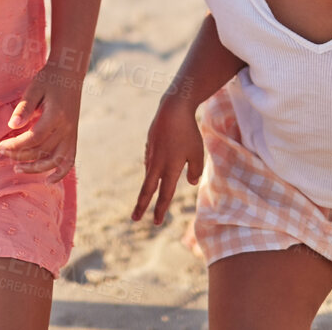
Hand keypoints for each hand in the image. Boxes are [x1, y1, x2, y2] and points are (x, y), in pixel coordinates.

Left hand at [0, 69, 82, 182]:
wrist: (70, 74)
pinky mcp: (74, 137)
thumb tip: (11, 126)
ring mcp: (72, 134)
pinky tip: (47, 181)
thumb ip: (24, 107)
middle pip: (42, 151)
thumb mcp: (34, 88)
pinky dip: (60, 173)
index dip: (16, 146)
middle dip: (19, 155)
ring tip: (17, 168)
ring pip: (55, 160)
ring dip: (35, 168)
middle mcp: (67, 128)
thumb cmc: (49, 79)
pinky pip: (69, 160)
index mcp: (56, 115)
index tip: (1, 146)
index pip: (34, 138)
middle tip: (2, 151)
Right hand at [131, 96, 203, 224]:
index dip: (160, 209)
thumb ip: (194, 170)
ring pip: (149, 174)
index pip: (165, 194)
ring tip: (152, 187)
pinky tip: (156, 167)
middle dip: (141, 205)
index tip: (156, 222)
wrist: (173, 109)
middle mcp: (157, 164)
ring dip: (149, 185)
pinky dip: (153, 168)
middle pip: (147, 189)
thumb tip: (189, 182)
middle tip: (135, 219)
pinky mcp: (149, 145)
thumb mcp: (197, 153)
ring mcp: (151, 154)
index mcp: (170, 169)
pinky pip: (150, 161)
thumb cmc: (188, 132)